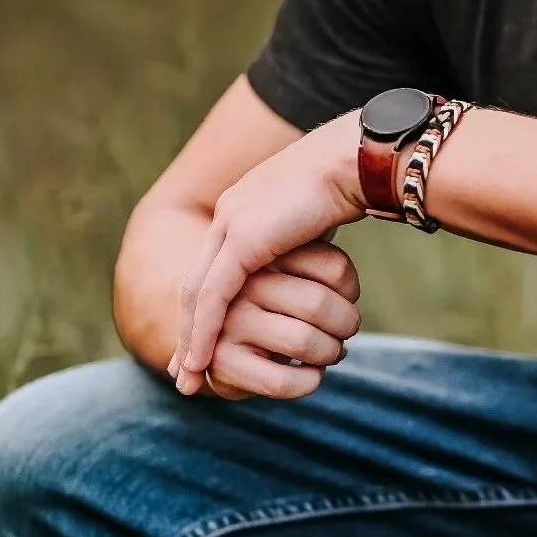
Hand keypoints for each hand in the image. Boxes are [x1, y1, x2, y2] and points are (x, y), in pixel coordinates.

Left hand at [171, 112, 363, 395]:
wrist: (354, 159)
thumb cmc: (350, 184)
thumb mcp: (316, 218)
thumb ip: (302, 241)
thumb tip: (311, 266)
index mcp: (243, 206)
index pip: (212, 265)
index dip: (204, 306)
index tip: (203, 339)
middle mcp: (228, 213)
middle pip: (195, 282)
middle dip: (187, 329)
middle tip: (182, 369)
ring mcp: (230, 223)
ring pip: (197, 293)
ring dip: (189, 339)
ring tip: (187, 377)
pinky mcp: (241, 238)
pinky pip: (214, 296)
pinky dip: (203, 332)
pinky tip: (200, 360)